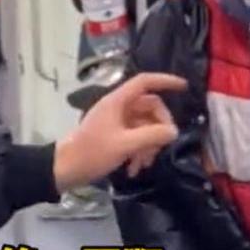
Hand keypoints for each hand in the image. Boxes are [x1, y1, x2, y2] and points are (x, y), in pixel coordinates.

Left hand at [53, 73, 185, 191]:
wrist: (65, 169)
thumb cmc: (92, 152)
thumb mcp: (125, 145)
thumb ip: (152, 135)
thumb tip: (174, 131)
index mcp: (117, 101)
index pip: (144, 81)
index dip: (165, 80)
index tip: (184, 87)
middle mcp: (118, 107)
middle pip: (149, 107)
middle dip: (158, 128)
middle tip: (163, 146)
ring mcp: (116, 121)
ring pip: (144, 125)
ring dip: (149, 145)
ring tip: (144, 164)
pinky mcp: (114, 135)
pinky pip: (135, 137)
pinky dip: (139, 151)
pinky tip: (135, 169)